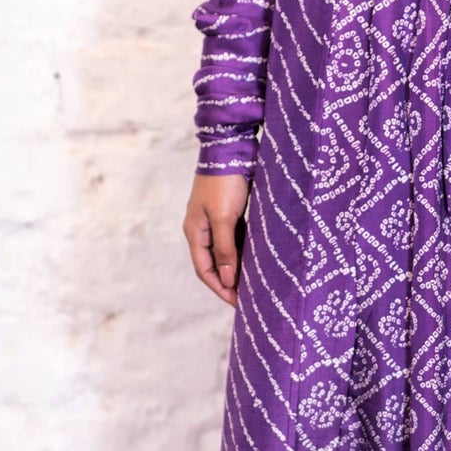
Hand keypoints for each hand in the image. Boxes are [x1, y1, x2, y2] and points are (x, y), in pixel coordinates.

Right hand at [183, 173, 249, 305]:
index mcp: (195, 232)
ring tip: (254, 283)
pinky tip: (256, 260)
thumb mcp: (225, 218)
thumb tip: (227, 279)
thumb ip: (225, 249)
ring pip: (225, 252)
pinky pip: (234, 239)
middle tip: (248, 297)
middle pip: (213, 264)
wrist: (230, 148)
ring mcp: (214, 220)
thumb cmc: (225, 183)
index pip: (204, 270)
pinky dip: (243, 251)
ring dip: (237, 267)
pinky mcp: (228, 212)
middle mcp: (201, 229)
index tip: (237, 302)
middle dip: (228, 282)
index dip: (220, 287)